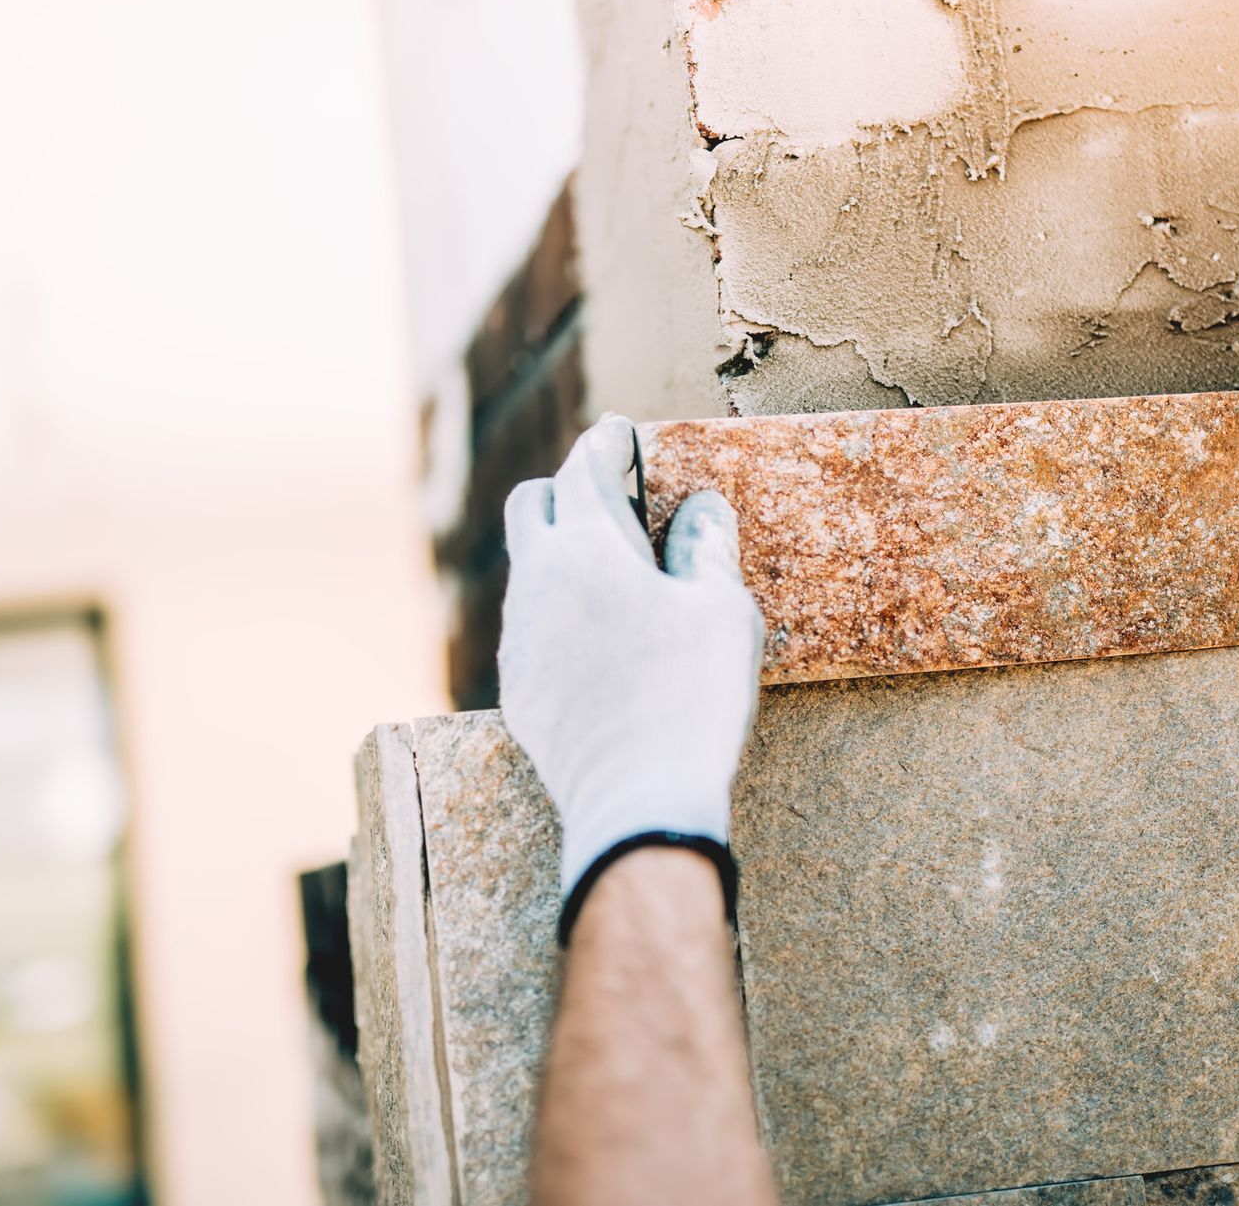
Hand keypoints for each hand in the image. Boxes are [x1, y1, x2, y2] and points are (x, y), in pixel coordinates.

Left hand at [499, 416, 764, 899]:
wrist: (635, 803)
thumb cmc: (690, 697)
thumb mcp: (721, 611)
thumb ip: (705, 547)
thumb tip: (699, 506)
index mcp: (588, 547)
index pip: (585, 469)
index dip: (607, 445)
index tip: (622, 434)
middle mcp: (538, 580)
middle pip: (532, 505)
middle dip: (567, 489)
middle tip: (615, 499)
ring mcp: (519, 637)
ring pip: (528, 569)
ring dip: (564, 555)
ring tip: (616, 575)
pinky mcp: (518, 687)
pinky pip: (530, 626)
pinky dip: (560, 611)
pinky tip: (600, 640)